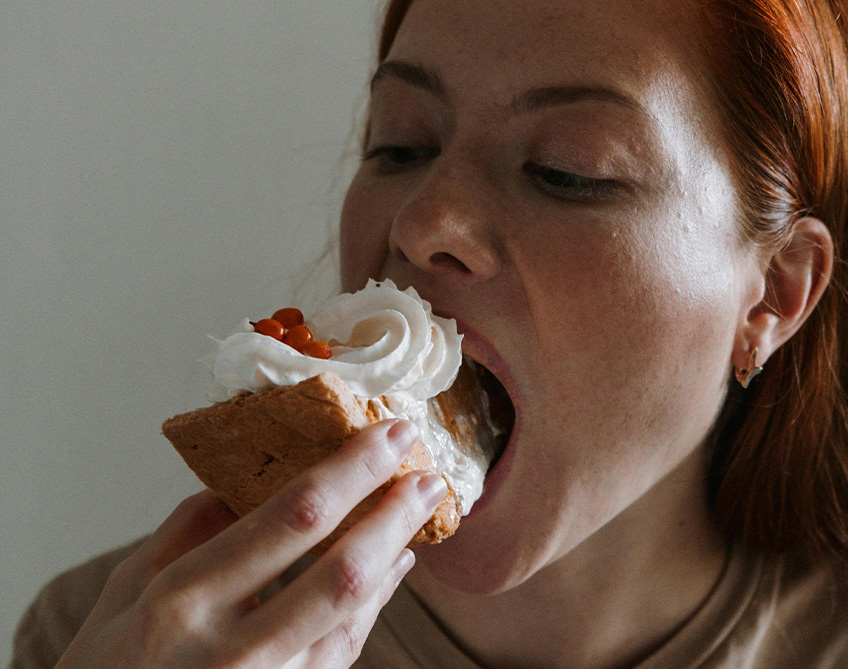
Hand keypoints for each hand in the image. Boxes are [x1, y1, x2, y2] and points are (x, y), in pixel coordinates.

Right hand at [56, 419, 446, 667]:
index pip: (290, 517)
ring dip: (393, 557)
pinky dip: (374, 603)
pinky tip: (392, 567)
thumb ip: (184, 532)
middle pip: (340, 571)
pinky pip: (342, 650)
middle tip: (427, 475)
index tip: (389, 433)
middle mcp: (230, 647)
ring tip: (418, 513)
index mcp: (184, 598)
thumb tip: (240, 481)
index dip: (352, 471)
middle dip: (392, 516)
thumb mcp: (125, 592)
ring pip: (351, 616)